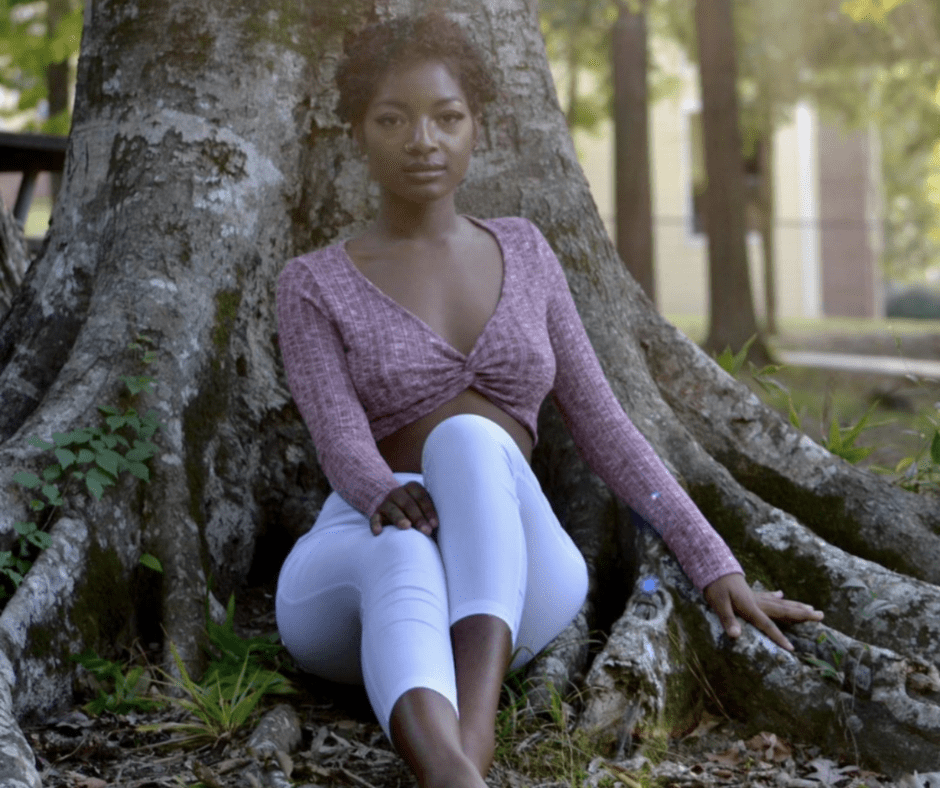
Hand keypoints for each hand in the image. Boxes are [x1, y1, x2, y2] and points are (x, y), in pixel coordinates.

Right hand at [370, 482, 438, 536]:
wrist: (393, 505)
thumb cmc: (417, 510)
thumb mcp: (424, 506)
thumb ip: (433, 511)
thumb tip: (451, 524)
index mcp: (413, 488)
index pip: (422, 497)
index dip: (429, 510)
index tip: (435, 524)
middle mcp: (398, 493)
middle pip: (408, 503)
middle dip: (418, 517)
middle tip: (427, 531)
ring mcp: (386, 503)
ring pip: (392, 509)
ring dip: (400, 518)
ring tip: (406, 527)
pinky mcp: (376, 513)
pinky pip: (374, 518)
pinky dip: (375, 524)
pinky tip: (379, 532)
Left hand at [703, 573, 823, 651]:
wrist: (712, 566)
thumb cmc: (714, 587)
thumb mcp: (718, 604)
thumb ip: (728, 620)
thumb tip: (736, 637)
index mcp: (751, 607)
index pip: (768, 625)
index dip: (779, 637)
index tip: (792, 649)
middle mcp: (758, 601)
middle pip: (783, 610)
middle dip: (802, 615)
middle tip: (821, 616)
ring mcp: (756, 596)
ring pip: (780, 602)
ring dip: (796, 606)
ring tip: (811, 608)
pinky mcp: (750, 592)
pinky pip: (768, 595)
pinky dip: (776, 596)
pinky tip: (782, 593)